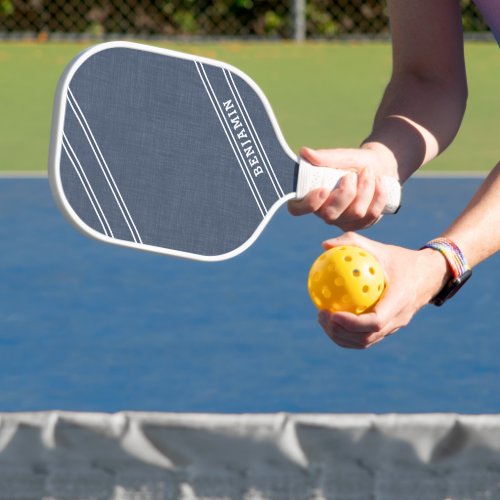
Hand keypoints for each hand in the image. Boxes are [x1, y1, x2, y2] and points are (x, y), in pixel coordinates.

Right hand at [288, 146, 397, 230]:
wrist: (379, 167)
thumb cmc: (353, 162)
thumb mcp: (341, 156)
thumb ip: (324, 157)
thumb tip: (304, 152)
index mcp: (310, 196)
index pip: (298, 209)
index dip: (309, 204)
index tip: (323, 189)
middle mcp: (323, 212)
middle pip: (330, 215)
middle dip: (346, 193)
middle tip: (351, 174)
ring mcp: (342, 221)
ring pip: (355, 213)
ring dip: (365, 189)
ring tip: (368, 172)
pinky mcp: (361, 224)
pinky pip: (371, 215)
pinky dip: (378, 195)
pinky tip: (379, 182)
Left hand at [316, 232, 449, 348]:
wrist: (429, 275)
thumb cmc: (401, 259)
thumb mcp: (380, 248)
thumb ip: (353, 243)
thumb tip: (324, 245)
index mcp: (399, 301)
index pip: (375, 322)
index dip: (352, 323)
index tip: (332, 313)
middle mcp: (398, 319)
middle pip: (366, 338)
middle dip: (340, 332)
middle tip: (321, 315)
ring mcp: (394, 327)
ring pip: (365, 342)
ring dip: (341, 336)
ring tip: (322, 319)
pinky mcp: (389, 329)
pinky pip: (366, 337)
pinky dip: (347, 333)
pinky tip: (332, 318)